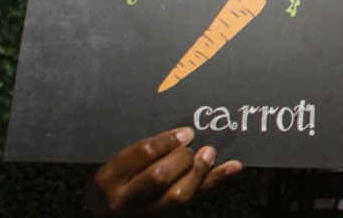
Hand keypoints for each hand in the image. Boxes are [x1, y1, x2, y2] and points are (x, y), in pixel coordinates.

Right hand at [85, 127, 241, 216]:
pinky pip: (194, 199)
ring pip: (178, 194)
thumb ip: (145, 150)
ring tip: (209, 153)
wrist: (111, 216)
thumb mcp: (118, 164)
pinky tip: (234, 166)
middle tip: (191, 146)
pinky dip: (217, 180)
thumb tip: (182, 133)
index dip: (167, 141)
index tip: (184, 133)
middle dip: (182, 157)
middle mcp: (124, 201)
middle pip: (160, 176)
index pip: (142, 154)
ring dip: (200, 170)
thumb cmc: (116, 183)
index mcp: (108, 180)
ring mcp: (145, 214)